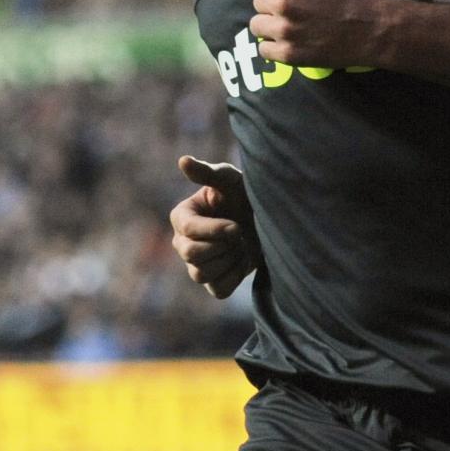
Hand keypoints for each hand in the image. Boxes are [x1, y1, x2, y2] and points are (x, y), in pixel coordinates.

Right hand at [169, 156, 260, 297]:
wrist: (267, 221)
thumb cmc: (247, 195)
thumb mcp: (231, 180)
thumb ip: (208, 172)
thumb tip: (183, 160)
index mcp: (182, 217)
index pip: (189, 231)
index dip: (215, 231)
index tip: (236, 226)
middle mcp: (182, 242)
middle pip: (192, 255)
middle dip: (222, 245)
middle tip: (239, 233)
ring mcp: (196, 265)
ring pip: (202, 274)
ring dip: (229, 259)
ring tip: (240, 244)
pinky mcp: (212, 283)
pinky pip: (218, 289)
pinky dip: (235, 276)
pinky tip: (242, 260)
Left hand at [251, 0, 383, 68]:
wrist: (374, 29)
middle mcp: (283, 4)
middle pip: (258, 1)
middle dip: (272, 2)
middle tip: (292, 6)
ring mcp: (285, 31)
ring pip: (257, 25)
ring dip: (269, 24)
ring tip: (288, 24)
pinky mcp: (290, 54)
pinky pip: (264, 50)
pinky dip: (273, 47)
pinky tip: (288, 41)